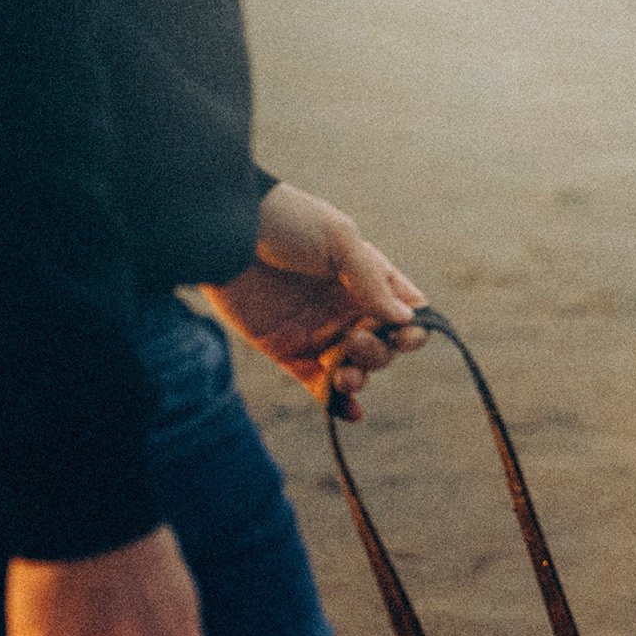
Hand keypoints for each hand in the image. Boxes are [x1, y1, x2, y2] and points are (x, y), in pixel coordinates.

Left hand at [203, 182, 427, 420]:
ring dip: (359, 377)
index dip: (412, 330)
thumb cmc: (285, 221)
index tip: (403, 336)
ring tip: (344, 375)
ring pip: (355, 368)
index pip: (405, 312)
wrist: (224, 229)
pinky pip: (319, 384)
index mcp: (367, 279)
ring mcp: (319, 331)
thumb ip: (373, 281)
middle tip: (353, 341)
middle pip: (383, 346)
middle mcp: (347, 308)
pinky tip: (352, 413)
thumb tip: (405, 321)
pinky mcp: (288, 351)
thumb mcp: (338, 239)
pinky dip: (338, 402)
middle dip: (377, 352)